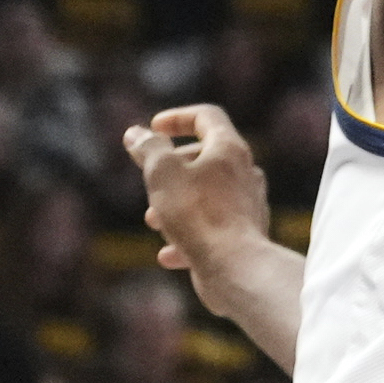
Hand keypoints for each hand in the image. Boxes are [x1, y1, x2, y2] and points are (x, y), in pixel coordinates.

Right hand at [127, 105, 275, 304]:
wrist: (235, 266)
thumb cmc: (198, 215)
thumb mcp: (163, 174)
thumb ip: (149, 150)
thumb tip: (136, 133)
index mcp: (230, 149)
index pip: (206, 116)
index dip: (178, 117)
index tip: (153, 127)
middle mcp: (245, 171)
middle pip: (208, 156)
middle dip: (173, 167)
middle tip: (150, 180)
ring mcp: (248, 204)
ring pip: (207, 195)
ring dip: (176, 203)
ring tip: (152, 220)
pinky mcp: (245, 234)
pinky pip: (212, 228)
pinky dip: (187, 236)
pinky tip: (167, 256)